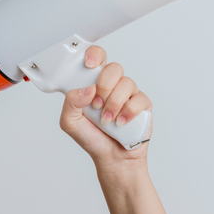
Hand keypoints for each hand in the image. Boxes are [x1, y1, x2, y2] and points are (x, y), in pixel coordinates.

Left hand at [59, 45, 152, 169]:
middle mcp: (113, 86)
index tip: (89, 65)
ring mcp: (129, 94)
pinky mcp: (143, 105)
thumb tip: (87, 89)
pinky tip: (120, 124)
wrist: (111, 158)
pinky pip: (139, 99)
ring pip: (126, 83)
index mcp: (94, 84)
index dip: (95, 55)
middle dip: (104, 85)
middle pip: (114, 68)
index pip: (98, 58)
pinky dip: (128, 112)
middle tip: (97, 104)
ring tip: (107, 121)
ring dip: (114, 104)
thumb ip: (70, 103)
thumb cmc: (92, 138)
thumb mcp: (70, 123)